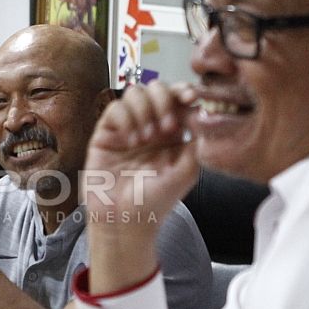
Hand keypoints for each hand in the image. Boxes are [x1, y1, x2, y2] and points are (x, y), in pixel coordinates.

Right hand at [83, 82, 199, 237]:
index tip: (190, 96)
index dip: (184, 91)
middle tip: (167, 126)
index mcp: (172, 133)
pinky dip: (125, 119)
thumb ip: (199, 140)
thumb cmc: (156, 201)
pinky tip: (131, 141)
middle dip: (164, 100)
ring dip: (144, 109)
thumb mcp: (188, 171)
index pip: (178, 98)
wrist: (125, 220)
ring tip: (147, 137)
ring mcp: (127, 128)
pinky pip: (115, 109)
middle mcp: (149, 125)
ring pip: (134, 93)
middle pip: (156, 88)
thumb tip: (202, 110)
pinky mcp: (106, 134)